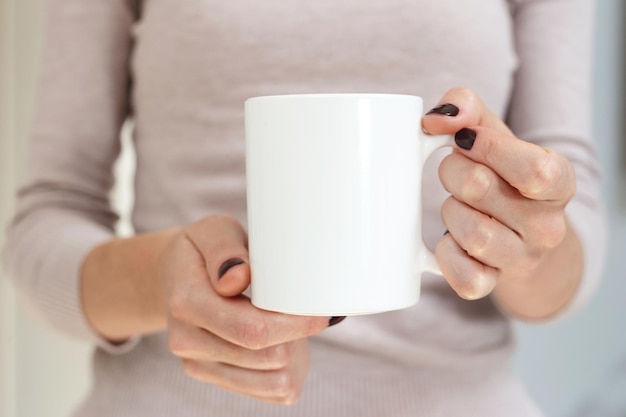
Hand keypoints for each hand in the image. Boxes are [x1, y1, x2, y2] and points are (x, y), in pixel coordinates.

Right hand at [161, 214, 331, 403]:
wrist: (176, 277)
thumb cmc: (202, 249)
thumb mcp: (212, 230)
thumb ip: (224, 249)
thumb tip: (237, 279)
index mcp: (187, 303)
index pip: (251, 330)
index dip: (294, 325)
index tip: (320, 311)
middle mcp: (188, 342)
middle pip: (268, 357)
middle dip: (296, 335)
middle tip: (299, 306)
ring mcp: (200, 365)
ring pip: (274, 381)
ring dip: (294, 355)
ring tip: (287, 323)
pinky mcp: (216, 379)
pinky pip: (271, 392)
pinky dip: (287, 369)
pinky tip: (280, 341)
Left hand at [423, 88, 581, 317]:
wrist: (517, 236)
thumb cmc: (500, 176)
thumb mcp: (493, 134)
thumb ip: (467, 108)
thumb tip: (437, 118)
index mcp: (558, 181)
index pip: (534, 168)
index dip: (487, 148)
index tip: (465, 140)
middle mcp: (547, 225)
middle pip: (480, 188)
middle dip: (452, 171)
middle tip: (454, 172)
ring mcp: (522, 258)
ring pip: (471, 233)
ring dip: (449, 212)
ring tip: (457, 207)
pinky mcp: (492, 284)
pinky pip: (464, 277)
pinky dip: (446, 256)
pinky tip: (451, 241)